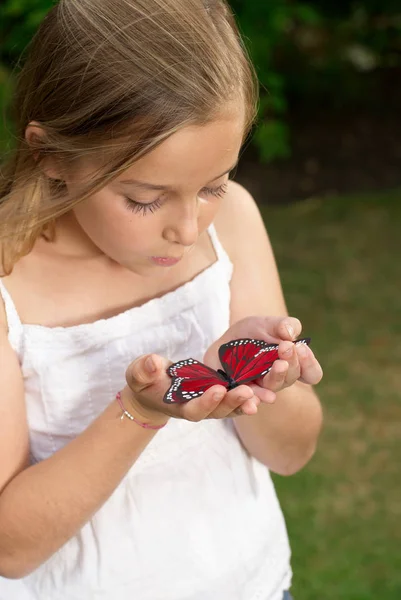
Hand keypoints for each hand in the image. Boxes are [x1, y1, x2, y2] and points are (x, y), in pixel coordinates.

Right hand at [123, 353, 260, 424]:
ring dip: (246, 401)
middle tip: (246, 391)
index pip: (195, 410)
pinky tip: (264, 386)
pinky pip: (237, 398)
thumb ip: (144, 370)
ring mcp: (211, 404)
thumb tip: (153, 363)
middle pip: (219, 411)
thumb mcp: (139, 373)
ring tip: (260, 391)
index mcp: (179, 407)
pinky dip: (251, 394)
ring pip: (232, 407)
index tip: (217, 389)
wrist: (154, 388)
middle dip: (232, 402)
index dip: (206, 402)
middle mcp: (199, 409)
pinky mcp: (220, 395)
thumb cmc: (145, 380)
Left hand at [203, 316, 322, 405]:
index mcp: (292, 364)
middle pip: (291, 377)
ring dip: (277, 378)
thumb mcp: (266, 324)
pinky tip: (252, 398)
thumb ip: (283, 325)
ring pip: (273, 388)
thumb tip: (290, 334)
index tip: (301, 347)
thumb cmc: (252, 333)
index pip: (311, 373)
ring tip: (278, 366)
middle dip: (291, 362)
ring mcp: (261, 389)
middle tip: (285, 347)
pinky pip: (248, 401)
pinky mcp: (241, 394)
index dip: (309, 363)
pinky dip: (252, 400)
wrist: (223, 343)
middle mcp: (279, 379)